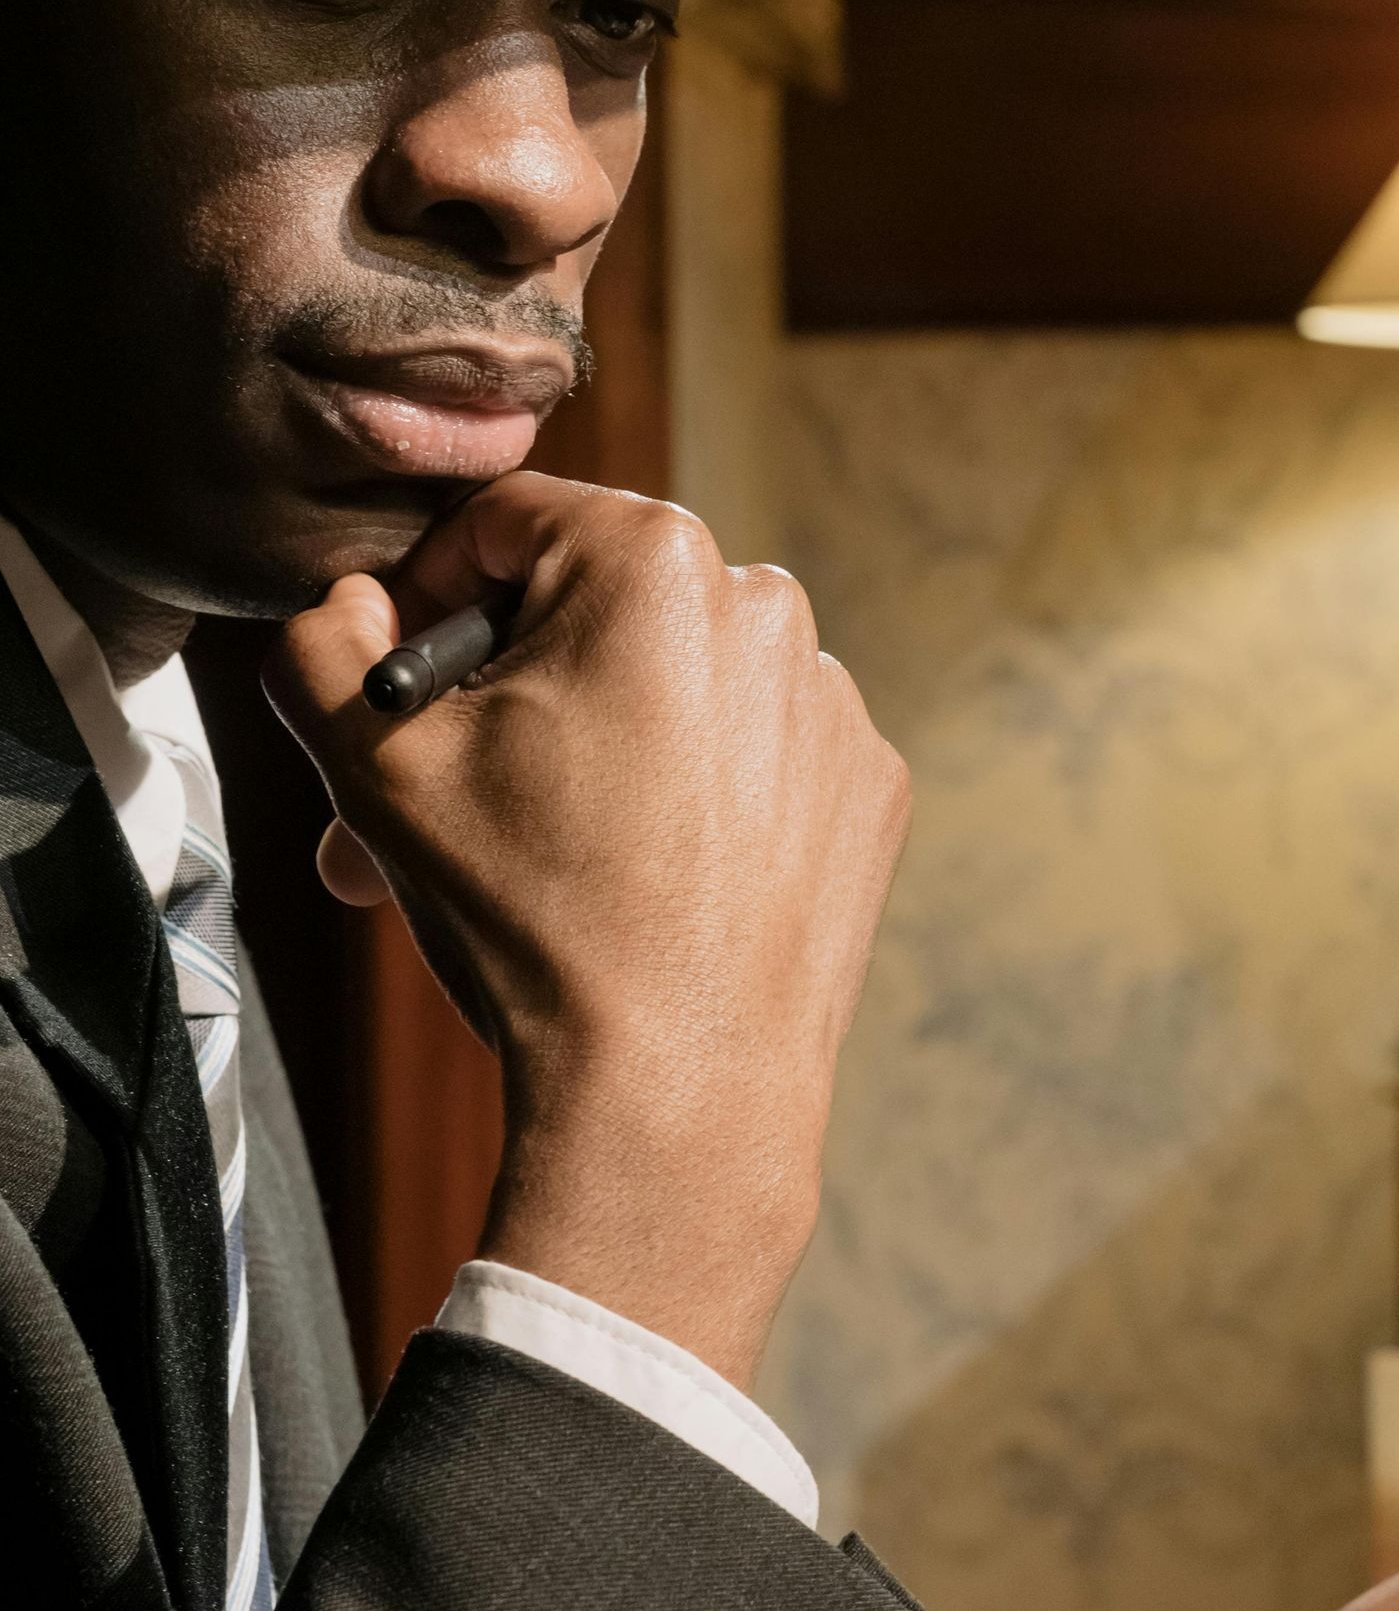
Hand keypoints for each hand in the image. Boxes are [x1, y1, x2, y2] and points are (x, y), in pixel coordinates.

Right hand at [265, 472, 909, 1386]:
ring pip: (675, 683)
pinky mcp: (868, 785)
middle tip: (440, 802)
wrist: (674, 1085)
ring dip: (596, 743)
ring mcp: (830, 700)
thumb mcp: (372, 764)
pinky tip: (645, 876)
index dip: (426, 598)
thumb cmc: (531, 916)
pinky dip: (696, 795)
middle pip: (590, 611)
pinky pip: (755, 755)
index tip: (402, 688)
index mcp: (652, 558)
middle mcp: (766, 604)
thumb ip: (319, 643)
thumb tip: (346, 606)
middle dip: (501, 698)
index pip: (502, 524)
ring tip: (537, 855)